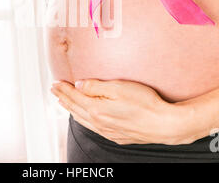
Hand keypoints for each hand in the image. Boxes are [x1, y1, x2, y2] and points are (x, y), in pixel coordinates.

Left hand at [51, 79, 198, 144]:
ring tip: (63, 102)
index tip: (56, 82)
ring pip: (82, 119)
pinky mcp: (116, 136)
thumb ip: (96, 86)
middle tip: (54, 90)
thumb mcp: (119, 88)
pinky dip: (82, 119)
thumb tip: (79, 84)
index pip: (75, 96)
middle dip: (63, 98)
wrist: (164, 125)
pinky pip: (92, 127)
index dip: (64, 89)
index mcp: (97, 109)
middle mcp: (99, 122)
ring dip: (70, 109)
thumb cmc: (146, 104)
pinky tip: (83, 117)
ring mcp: (108, 131)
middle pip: (75, 108)